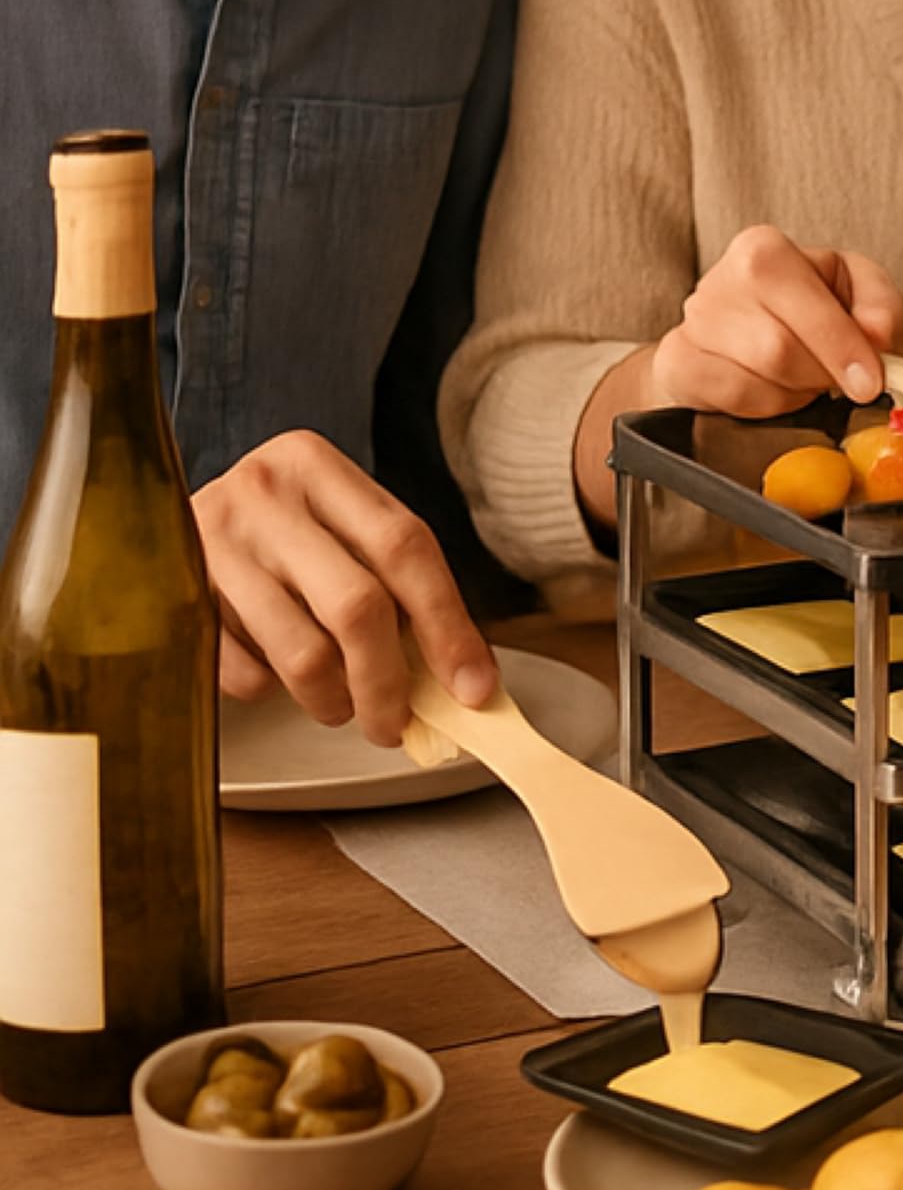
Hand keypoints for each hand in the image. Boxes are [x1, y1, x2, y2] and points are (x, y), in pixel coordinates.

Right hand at [197, 430, 496, 747]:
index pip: (406, 548)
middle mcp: (264, 493)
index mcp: (320, 466)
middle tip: (397, 723)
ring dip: (334, 699)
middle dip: (389, 682)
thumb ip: (397, 583)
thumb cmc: (277, 525)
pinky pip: (243, 674)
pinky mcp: (171, 597)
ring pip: (302, 652)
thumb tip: (465, 680)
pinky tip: (277, 673)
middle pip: (358, 606)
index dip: (449, 626)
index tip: (473, 688)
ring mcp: (211, 544)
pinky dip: (272, 690)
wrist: (141, 497)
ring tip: (341, 705)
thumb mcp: (337, 525)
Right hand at [648, 225, 902, 413]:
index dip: (843, 349)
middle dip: (817, 376)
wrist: (752, 332)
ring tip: (800, 378)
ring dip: (792, 393)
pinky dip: (763, 406)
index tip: (869, 383)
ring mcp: (693, 323)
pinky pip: (729, 401)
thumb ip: (883, 307)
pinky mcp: (676, 363)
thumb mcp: (861, 294)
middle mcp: (721, 281)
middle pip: (778, 350)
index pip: (806, 305)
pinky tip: (771, 389)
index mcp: (766, 250)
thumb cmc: (811, 310)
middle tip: (833, 379)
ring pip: (754, 381)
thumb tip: (878, 335)